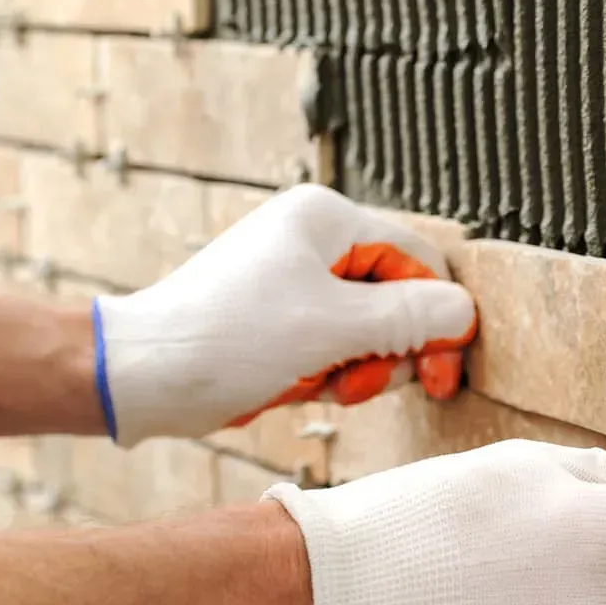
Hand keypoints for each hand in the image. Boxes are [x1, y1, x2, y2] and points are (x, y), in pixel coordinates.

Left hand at [93, 184, 476, 444]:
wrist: (139, 375)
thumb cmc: (225, 340)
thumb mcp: (336, 327)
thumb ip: (414, 317)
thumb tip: (465, 313)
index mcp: (329, 219)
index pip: (423, 262)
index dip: (440, 320)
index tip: (436, 375)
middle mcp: (316, 239)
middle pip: (401, 297)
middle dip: (390, 350)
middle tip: (365, 383)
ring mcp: (299, 277)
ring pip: (373, 328)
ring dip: (360, 367)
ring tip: (323, 385)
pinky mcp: (284, 315)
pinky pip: (339, 343)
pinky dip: (331, 372)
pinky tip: (301, 385)